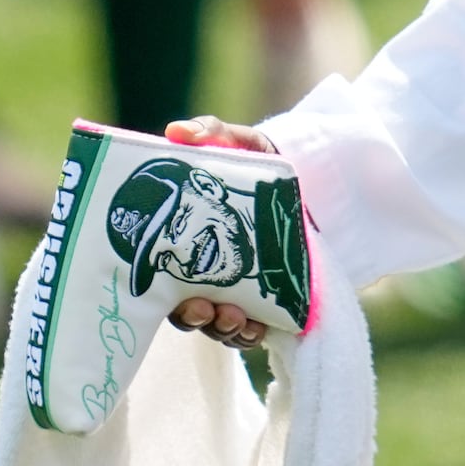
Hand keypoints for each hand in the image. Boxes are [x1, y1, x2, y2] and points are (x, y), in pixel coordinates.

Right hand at [158, 117, 281, 347]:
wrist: (308, 184)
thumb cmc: (259, 165)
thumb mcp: (240, 144)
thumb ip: (213, 133)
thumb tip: (177, 132)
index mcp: (183, 244)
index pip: (158, 279)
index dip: (157, 295)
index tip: (173, 295)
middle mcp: (202, 275)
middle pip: (185, 311)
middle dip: (193, 318)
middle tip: (204, 310)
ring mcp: (233, 290)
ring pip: (218, 326)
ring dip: (224, 329)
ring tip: (237, 318)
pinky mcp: (265, 300)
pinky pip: (251, 329)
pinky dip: (251, 333)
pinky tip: (259, 328)